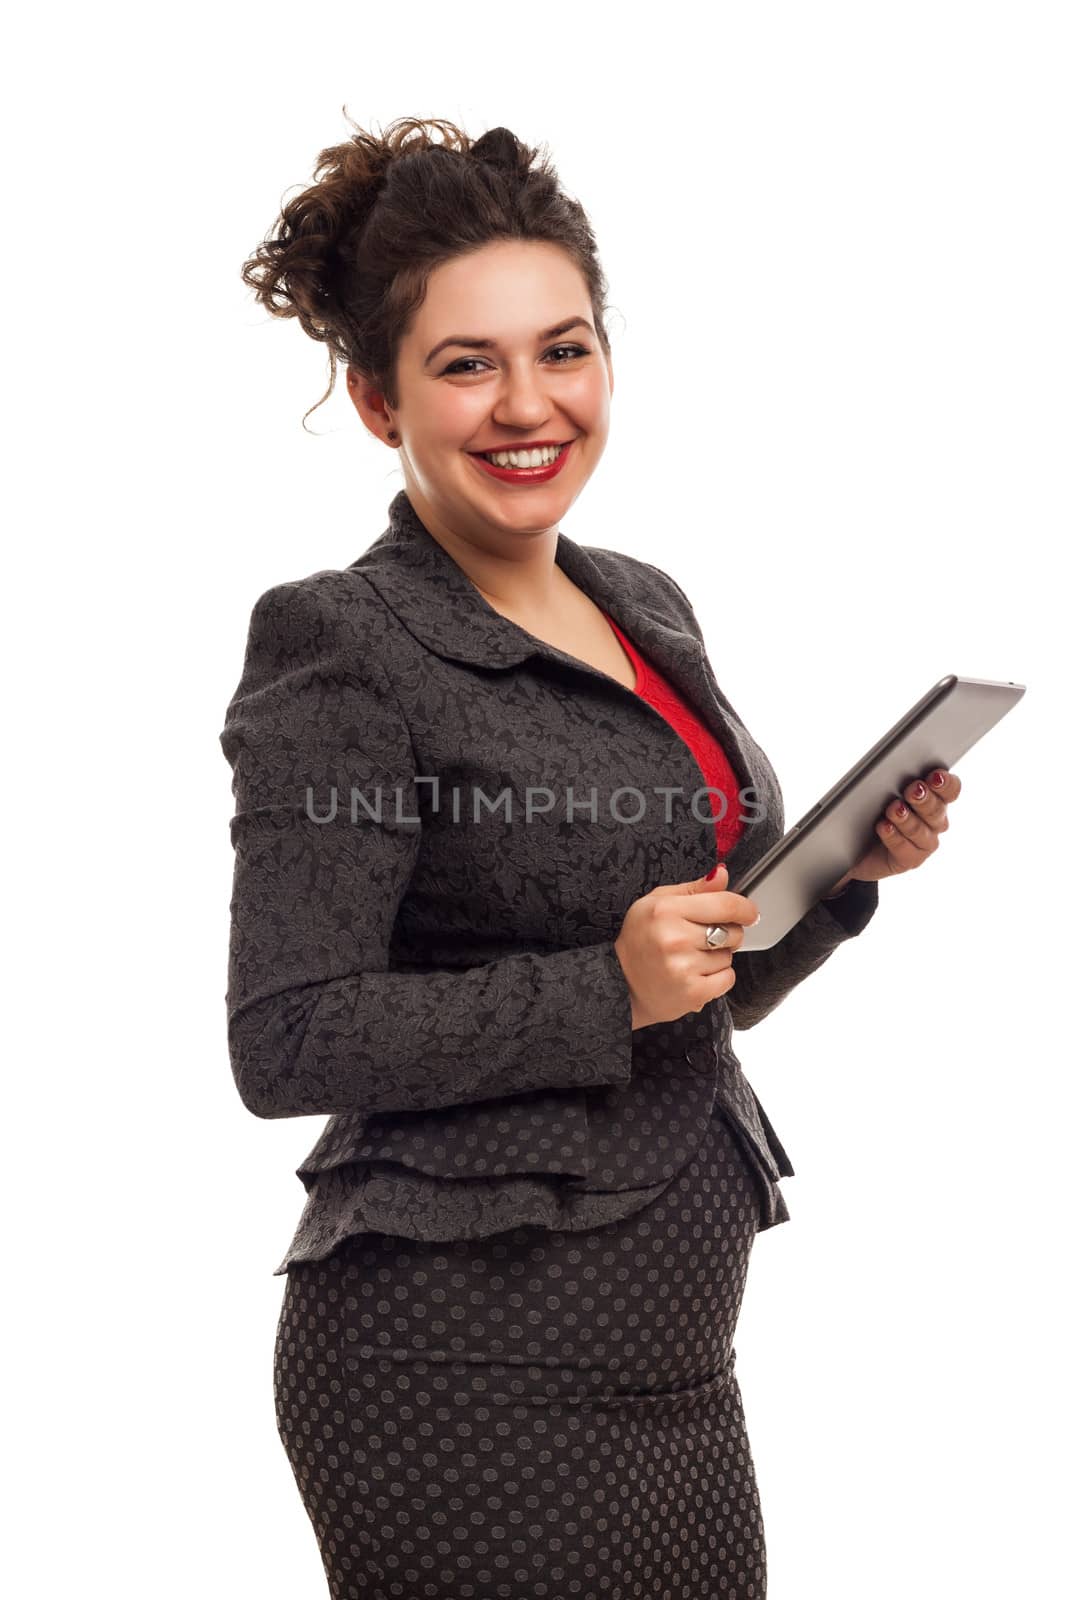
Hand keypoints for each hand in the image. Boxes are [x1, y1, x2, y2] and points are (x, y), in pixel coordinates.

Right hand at [614, 864, 759, 1029]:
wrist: (620, 983)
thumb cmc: (639, 940)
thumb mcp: (656, 903)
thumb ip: (693, 888)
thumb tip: (722, 875)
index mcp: (667, 910)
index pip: (724, 903)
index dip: (744, 908)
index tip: (749, 912)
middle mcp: (675, 938)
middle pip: (732, 931)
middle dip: (728, 934)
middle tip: (707, 938)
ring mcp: (684, 967)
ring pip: (729, 957)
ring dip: (718, 957)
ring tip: (692, 958)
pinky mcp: (692, 992)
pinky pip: (727, 978)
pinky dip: (718, 978)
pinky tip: (696, 974)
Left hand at [824, 767, 962, 895]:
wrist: (854, 846)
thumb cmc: (871, 811)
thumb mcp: (880, 790)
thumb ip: (892, 779)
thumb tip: (889, 766)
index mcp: (934, 798)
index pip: (950, 789)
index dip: (945, 783)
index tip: (935, 775)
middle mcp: (934, 821)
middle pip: (937, 809)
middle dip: (924, 799)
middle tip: (913, 790)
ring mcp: (925, 842)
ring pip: (921, 830)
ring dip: (907, 818)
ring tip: (894, 808)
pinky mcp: (910, 860)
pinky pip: (905, 849)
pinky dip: (894, 836)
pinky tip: (884, 826)